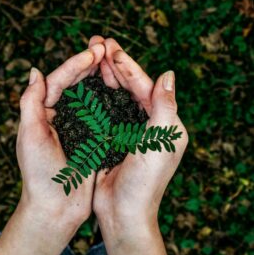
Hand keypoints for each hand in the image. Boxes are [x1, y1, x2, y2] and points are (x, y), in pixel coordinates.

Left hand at [16, 45, 104, 229]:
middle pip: (74, 85)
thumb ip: (30, 103)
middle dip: (89, 66)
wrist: (56, 207)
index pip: (57, 81)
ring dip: (100, 79)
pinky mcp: (92, 140)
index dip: (74, 65)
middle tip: (105, 48)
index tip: (93, 53)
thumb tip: (36, 71)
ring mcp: (77, 128)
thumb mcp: (30, 137)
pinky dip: (109, 101)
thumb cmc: (39, 175)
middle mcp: (60, 118)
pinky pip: (101, 115)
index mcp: (42, 114)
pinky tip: (120, 90)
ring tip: (113, 62)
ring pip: (90, 97)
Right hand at [89, 37, 187, 231]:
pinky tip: (85, 84)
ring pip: (116, 98)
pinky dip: (96, 98)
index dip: (129, 67)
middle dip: (115, 66)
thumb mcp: (161, 141)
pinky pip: (104, 113)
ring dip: (105, 78)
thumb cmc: (145, 180)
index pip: (146, 87)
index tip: (112, 50)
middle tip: (99, 43)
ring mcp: (128, 132)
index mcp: (165, 124)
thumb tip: (169, 75)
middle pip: (131, 89)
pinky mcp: (111, 140)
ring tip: (92, 57)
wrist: (123, 211)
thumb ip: (165, 107)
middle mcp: (148, 125)